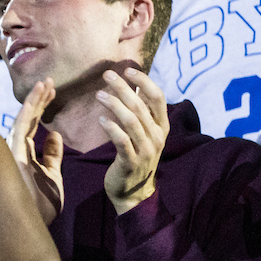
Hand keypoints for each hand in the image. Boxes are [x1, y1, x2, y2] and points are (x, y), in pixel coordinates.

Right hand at [6, 79, 63, 226]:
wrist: (33, 227)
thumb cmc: (40, 206)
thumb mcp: (52, 177)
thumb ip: (52, 157)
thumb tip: (54, 135)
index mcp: (25, 155)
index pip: (33, 127)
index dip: (42, 108)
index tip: (52, 92)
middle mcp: (15, 151)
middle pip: (27, 120)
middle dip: (38, 100)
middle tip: (49, 81)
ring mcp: (12, 152)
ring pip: (23, 119)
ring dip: (34, 100)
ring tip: (46, 83)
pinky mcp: (12, 154)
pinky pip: (21, 128)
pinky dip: (29, 110)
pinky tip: (36, 96)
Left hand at [95, 66, 166, 214]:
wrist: (133, 191)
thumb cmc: (135, 156)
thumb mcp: (144, 133)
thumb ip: (141, 111)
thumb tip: (133, 85)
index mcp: (162, 126)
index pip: (158, 98)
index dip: (144, 81)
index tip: (127, 69)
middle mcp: (157, 136)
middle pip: (141, 106)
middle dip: (123, 88)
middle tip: (106, 75)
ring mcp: (146, 150)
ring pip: (131, 121)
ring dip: (114, 104)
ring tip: (98, 94)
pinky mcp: (131, 161)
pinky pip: (122, 141)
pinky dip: (111, 128)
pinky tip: (100, 119)